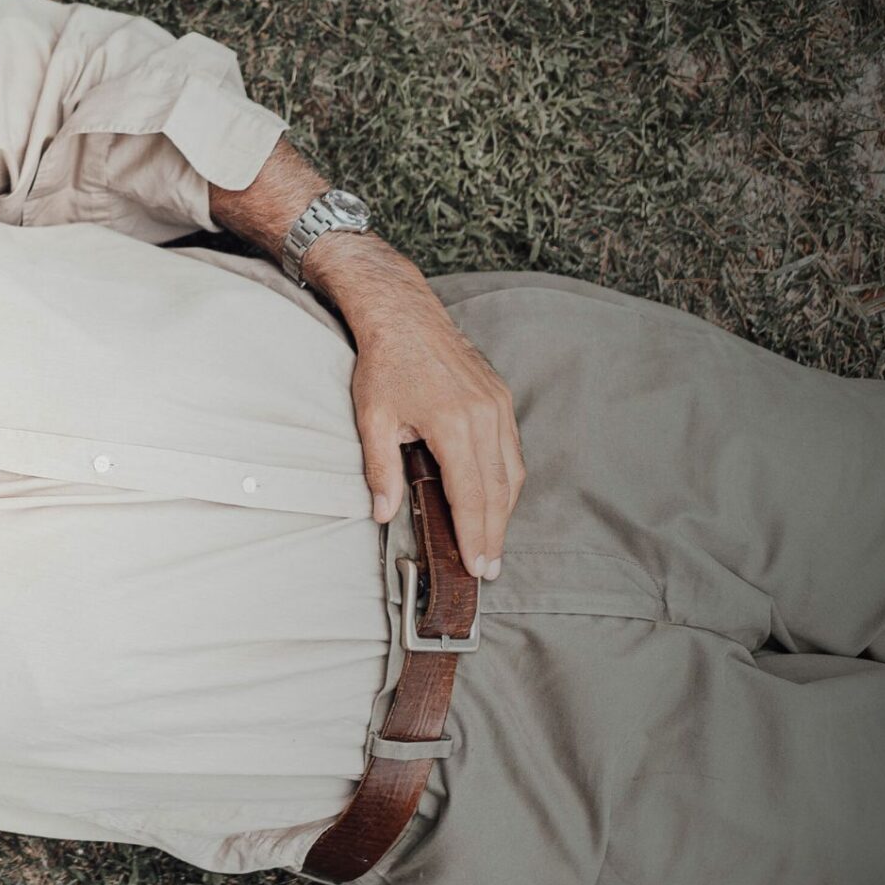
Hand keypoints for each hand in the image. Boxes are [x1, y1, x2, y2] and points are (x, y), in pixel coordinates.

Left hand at [346, 282, 524, 578]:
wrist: (405, 316)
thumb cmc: (385, 364)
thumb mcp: (372, 418)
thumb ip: (380, 470)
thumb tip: (383, 514)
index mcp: (454, 424)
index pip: (471, 494)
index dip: (475, 534)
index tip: (478, 566)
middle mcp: (485, 417)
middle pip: (498, 490)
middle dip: (494, 533)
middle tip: (490, 568)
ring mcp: (498, 406)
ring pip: (512, 471)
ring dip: (505, 511)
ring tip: (493, 543)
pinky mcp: (501, 399)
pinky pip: (512, 449)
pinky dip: (507, 480)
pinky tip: (497, 500)